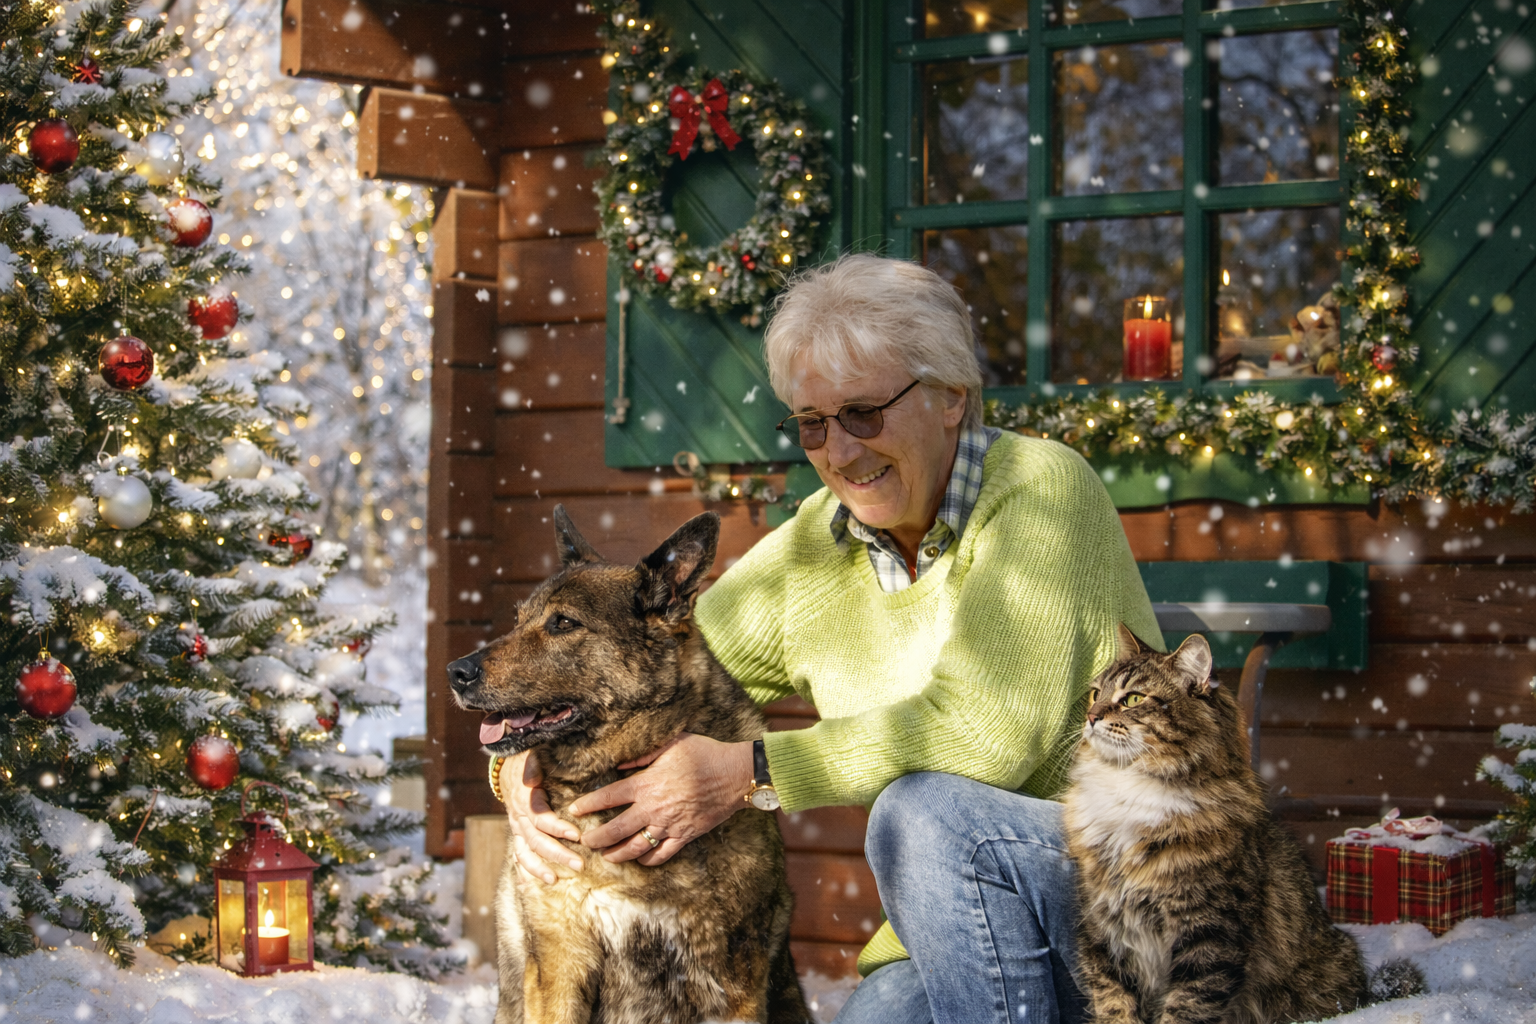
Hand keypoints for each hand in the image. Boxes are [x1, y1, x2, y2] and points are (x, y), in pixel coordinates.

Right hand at [499, 750, 583, 884]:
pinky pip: (518, 857)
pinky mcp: (517, 836)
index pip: (540, 818)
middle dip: (558, 854)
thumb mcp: (531, 758)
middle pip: (536, 840)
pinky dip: (524, 872)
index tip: (576, 835)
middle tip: (580, 864)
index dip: (557, 827)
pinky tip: (532, 886)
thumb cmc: (528, 763)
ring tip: (555, 880)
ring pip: (525, 852)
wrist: (508, 770)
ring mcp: (516, 829)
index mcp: (525, 799)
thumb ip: (533, 766)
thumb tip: (533, 776)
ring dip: (540, 869)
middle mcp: (519, 817)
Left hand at [568, 733, 753, 865]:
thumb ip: (644, 754)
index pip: (609, 797)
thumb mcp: (673, 744)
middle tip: (585, 842)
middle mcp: (654, 807)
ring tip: (606, 857)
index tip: (574, 810)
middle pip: (616, 829)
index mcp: (648, 783)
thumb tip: (621, 763)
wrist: (736, 775)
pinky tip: (640, 860)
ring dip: (617, 854)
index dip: (588, 805)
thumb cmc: (705, 754)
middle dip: (596, 838)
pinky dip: (648, 860)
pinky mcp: (685, 835)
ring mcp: (670, 824)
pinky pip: (662, 854)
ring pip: (636, 847)